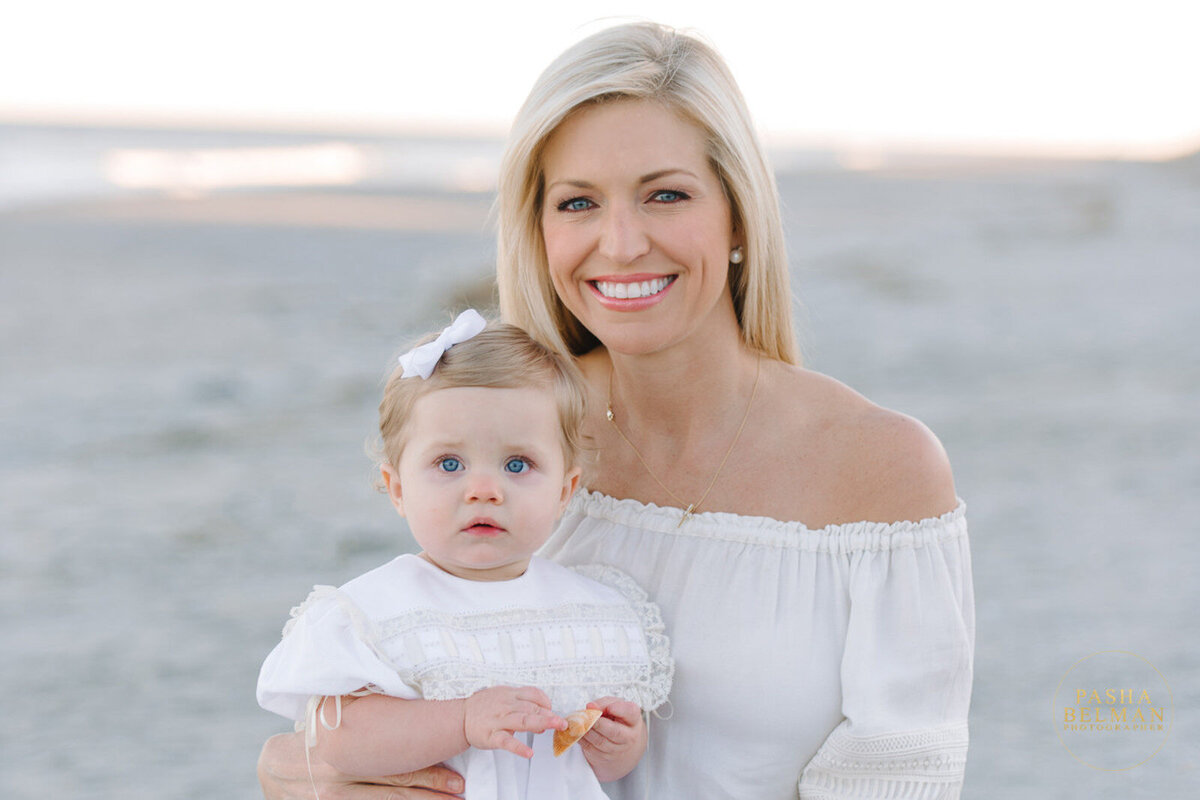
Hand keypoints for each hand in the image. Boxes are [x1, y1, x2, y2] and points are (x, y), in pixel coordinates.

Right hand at [257, 731, 464, 798]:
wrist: (273, 766)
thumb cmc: (315, 736)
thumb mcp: (335, 722)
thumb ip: (367, 721)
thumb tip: (407, 706)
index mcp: (346, 751)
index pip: (394, 767)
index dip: (429, 772)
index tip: (458, 776)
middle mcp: (342, 778)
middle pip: (395, 789)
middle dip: (432, 792)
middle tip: (461, 791)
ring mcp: (335, 798)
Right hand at [463, 686, 565, 758]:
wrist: (460, 717)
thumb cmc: (484, 706)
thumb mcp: (503, 696)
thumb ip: (523, 702)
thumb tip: (544, 711)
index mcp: (510, 694)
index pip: (533, 694)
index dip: (546, 702)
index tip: (553, 710)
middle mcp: (506, 705)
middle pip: (531, 707)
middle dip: (549, 714)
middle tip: (562, 721)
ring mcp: (499, 720)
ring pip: (523, 720)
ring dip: (541, 722)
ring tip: (556, 726)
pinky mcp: (491, 736)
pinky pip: (507, 742)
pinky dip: (519, 747)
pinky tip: (529, 752)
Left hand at [580, 697, 646, 782]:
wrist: (622, 745)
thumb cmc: (616, 720)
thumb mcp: (613, 706)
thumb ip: (603, 703)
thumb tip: (591, 706)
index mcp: (633, 719)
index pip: (630, 713)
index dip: (619, 710)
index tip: (610, 707)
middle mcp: (629, 736)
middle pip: (614, 731)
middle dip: (597, 723)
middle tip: (587, 716)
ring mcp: (617, 750)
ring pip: (600, 741)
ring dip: (586, 731)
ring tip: (579, 723)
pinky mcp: (605, 758)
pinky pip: (590, 749)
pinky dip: (581, 739)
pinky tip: (578, 732)